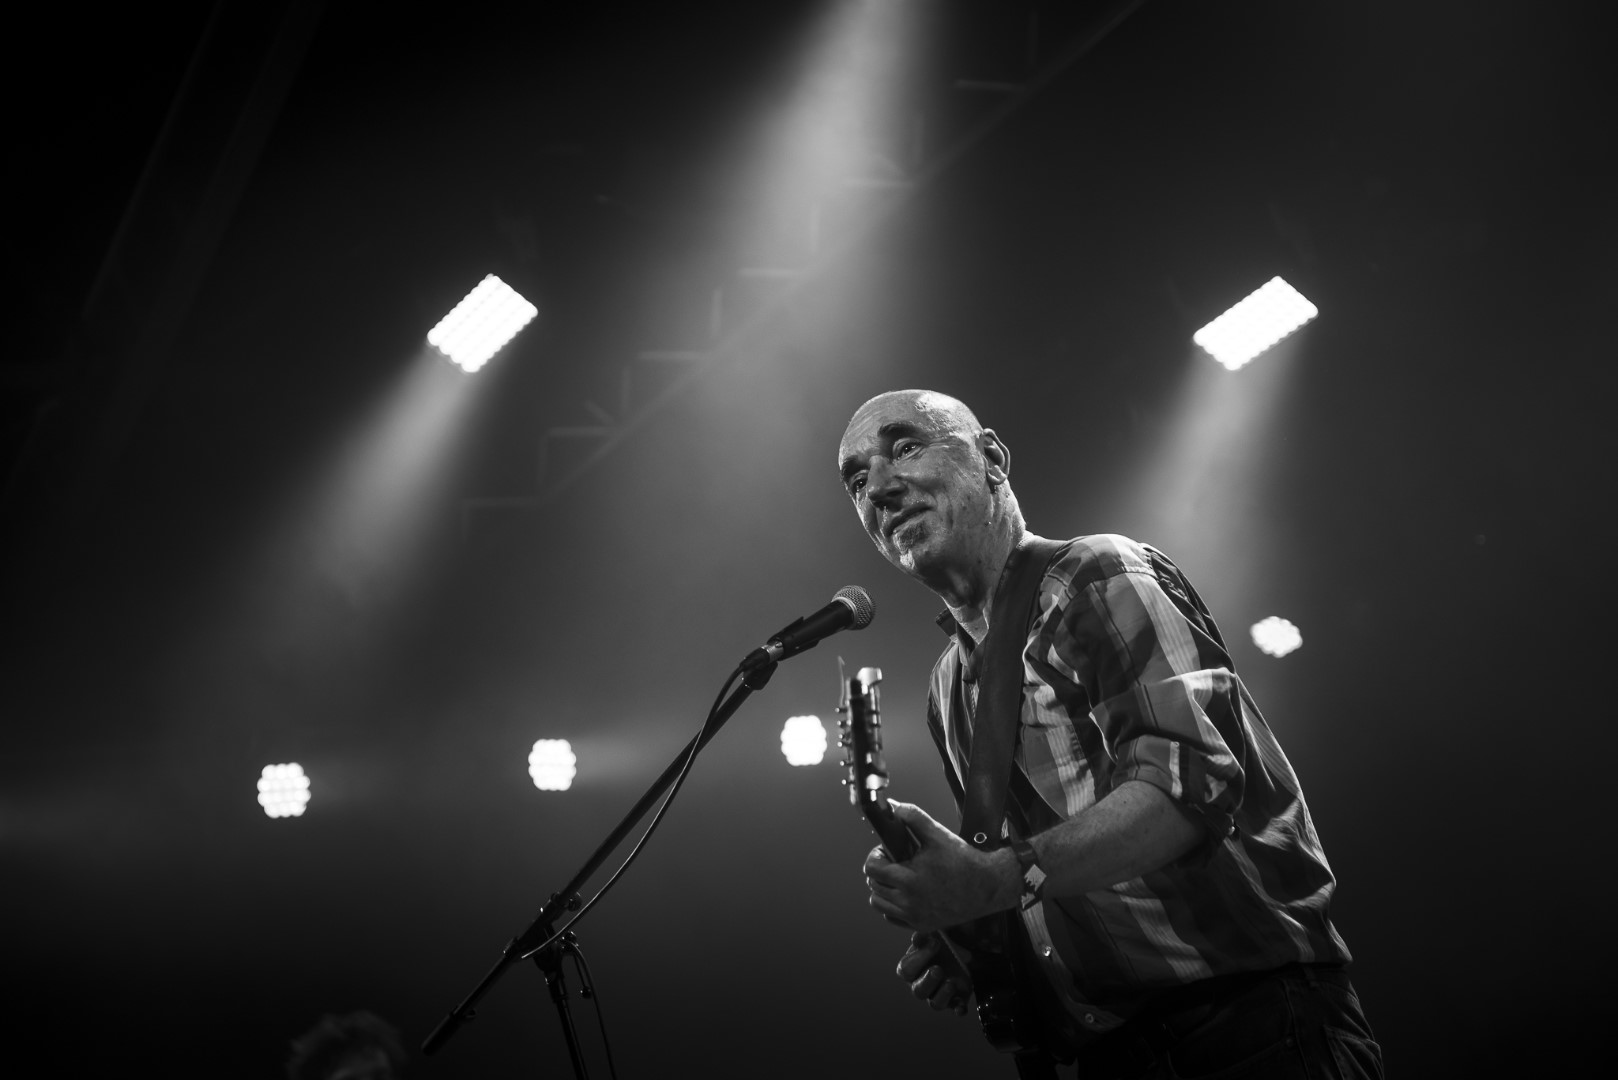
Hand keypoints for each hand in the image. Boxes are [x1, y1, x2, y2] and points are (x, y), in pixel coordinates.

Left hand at [861, 801, 1015, 932]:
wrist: (988, 886)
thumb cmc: (964, 861)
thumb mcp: (939, 834)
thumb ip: (914, 818)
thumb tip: (894, 807)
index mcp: (910, 879)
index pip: (872, 869)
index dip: (875, 856)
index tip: (886, 851)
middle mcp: (910, 902)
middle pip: (873, 885)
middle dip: (879, 870)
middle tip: (894, 861)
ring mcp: (915, 916)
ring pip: (878, 903)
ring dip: (882, 888)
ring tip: (898, 877)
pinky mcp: (921, 925)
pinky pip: (891, 917)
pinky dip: (892, 905)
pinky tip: (905, 892)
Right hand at [897, 931, 971, 1015]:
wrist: (961, 952)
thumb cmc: (940, 944)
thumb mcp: (932, 936)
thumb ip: (924, 938)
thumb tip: (917, 937)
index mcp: (912, 969)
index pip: (906, 970)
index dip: (918, 958)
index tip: (935, 943)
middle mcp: (922, 985)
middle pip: (918, 991)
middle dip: (928, 981)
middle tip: (938, 969)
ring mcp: (939, 995)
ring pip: (935, 1004)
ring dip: (942, 995)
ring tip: (951, 984)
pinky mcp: (955, 1000)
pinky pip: (956, 1008)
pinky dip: (959, 1009)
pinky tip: (961, 1008)